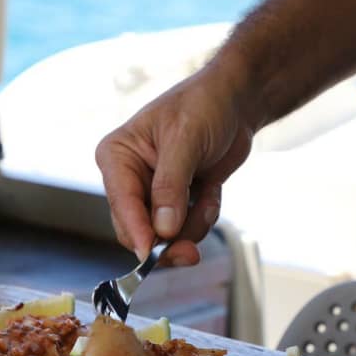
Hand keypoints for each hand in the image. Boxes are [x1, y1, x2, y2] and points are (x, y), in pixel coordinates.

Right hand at [95, 65, 253, 265]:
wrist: (237, 101)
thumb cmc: (205, 106)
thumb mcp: (186, 140)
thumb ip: (171, 186)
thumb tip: (163, 230)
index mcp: (117, 157)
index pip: (121, 204)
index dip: (137, 232)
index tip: (150, 254)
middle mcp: (129, 178)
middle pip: (138, 230)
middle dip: (169, 239)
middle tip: (192, 253)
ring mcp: (152, 193)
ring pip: (165, 235)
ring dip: (193, 223)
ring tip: (209, 195)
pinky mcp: (176, 202)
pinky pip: (186, 229)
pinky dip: (204, 216)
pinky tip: (211, 191)